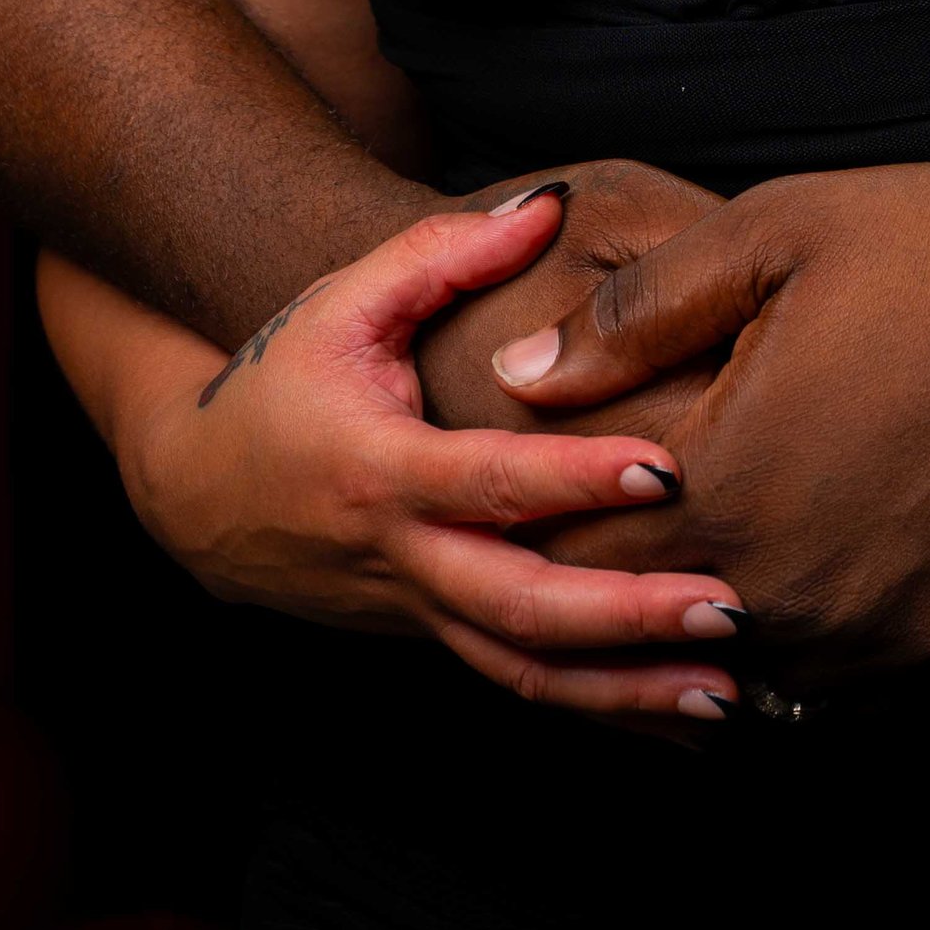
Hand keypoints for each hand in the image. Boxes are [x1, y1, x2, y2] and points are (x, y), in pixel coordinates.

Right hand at [114, 188, 751, 720]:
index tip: (667, 472)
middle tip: (727, 612)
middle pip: (517, 608)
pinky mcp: (434, 640)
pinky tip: (687, 723)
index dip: (574, 481)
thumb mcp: (346, 302)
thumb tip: (549, 205)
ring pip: (523, 672)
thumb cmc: (284, 383)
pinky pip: (521, 683)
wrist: (200, 496)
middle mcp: (402, 559)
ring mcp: (418, 614)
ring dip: (627, 693)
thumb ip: (445, 252)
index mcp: (381, 471)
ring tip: (730, 694)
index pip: (486, 482)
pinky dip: (603, 711)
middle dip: (626, 618)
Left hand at [508, 145, 929, 678]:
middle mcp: (802, 593)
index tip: (504, 483)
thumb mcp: (770, 236)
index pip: (578, 547)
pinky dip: (799, 636)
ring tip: (680, 551)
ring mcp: (886, 635)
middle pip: (651, 619)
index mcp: (737, 492)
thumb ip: (631, 315)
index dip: (529, 515)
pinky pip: (840, 678)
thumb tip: (521, 376)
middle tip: (580, 520)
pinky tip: (790, 569)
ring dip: (703, 618)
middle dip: (608, 574)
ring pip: (745, 664)